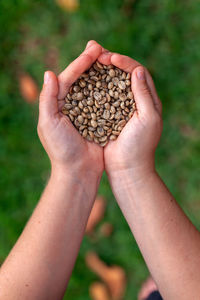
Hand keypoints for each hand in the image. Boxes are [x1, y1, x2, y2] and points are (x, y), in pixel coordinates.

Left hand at [38, 41, 103, 177]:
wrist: (78, 171)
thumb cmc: (61, 149)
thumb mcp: (49, 123)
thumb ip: (47, 99)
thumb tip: (48, 73)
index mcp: (57, 104)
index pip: (67, 78)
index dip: (79, 63)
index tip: (93, 50)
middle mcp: (71, 105)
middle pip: (81, 79)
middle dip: (90, 62)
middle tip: (99, 46)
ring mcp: (86, 112)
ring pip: (94, 87)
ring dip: (101, 72)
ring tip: (110, 58)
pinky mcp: (98, 120)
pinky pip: (105, 101)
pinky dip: (110, 89)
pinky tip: (118, 79)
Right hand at [97, 50, 162, 180]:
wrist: (127, 168)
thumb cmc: (140, 145)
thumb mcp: (147, 118)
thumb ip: (144, 94)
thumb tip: (138, 70)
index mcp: (148, 100)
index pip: (137, 72)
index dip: (124, 62)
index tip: (110, 57)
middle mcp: (134, 101)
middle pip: (122, 75)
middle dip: (110, 62)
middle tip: (96, 53)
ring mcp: (120, 108)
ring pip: (110, 84)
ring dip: (100, 72)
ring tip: (88, 62)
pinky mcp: (107, 115)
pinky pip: (100, 97)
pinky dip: (93, 88)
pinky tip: (83, 81)